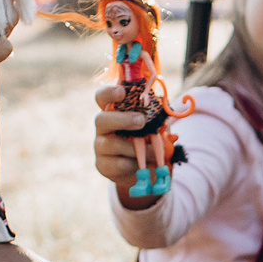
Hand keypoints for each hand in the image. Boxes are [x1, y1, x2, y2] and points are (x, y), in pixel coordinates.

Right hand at [93, 81, 160, 204]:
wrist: (144, 169)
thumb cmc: (148, 140)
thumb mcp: (154, 126)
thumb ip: (155, 118)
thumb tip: (162, 116)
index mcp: (113, 111)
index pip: (102, 97)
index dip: (109, 93)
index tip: (122, 92)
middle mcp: (103, 127)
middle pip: (101, 119)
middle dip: (123, 120)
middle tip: (142, 121)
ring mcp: (100, 146)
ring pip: (112, 144)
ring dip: (136, 148)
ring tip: (155, 151)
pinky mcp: (103, 165)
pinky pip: (118, 164)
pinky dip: (135, 164)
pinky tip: (144, 165)